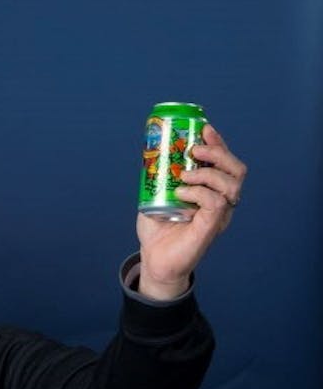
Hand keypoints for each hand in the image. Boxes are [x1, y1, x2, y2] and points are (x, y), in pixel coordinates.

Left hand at [136, 123, 246, 299]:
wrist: (154, 260)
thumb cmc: (158, 229)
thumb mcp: (156, 195)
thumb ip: (159, 175)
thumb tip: (152, 150)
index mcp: (212, 191)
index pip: (225, 162)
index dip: (218, 143)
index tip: (204, 128)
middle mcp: (222, 201)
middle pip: (237, 170)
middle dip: (218, 153)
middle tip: (193, 151)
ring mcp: (219, 215)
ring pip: (231, 184)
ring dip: (207, 173)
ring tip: (183, 176)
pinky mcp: (211, 227)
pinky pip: (216, 202)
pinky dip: (198, 192)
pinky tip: (180, 193)